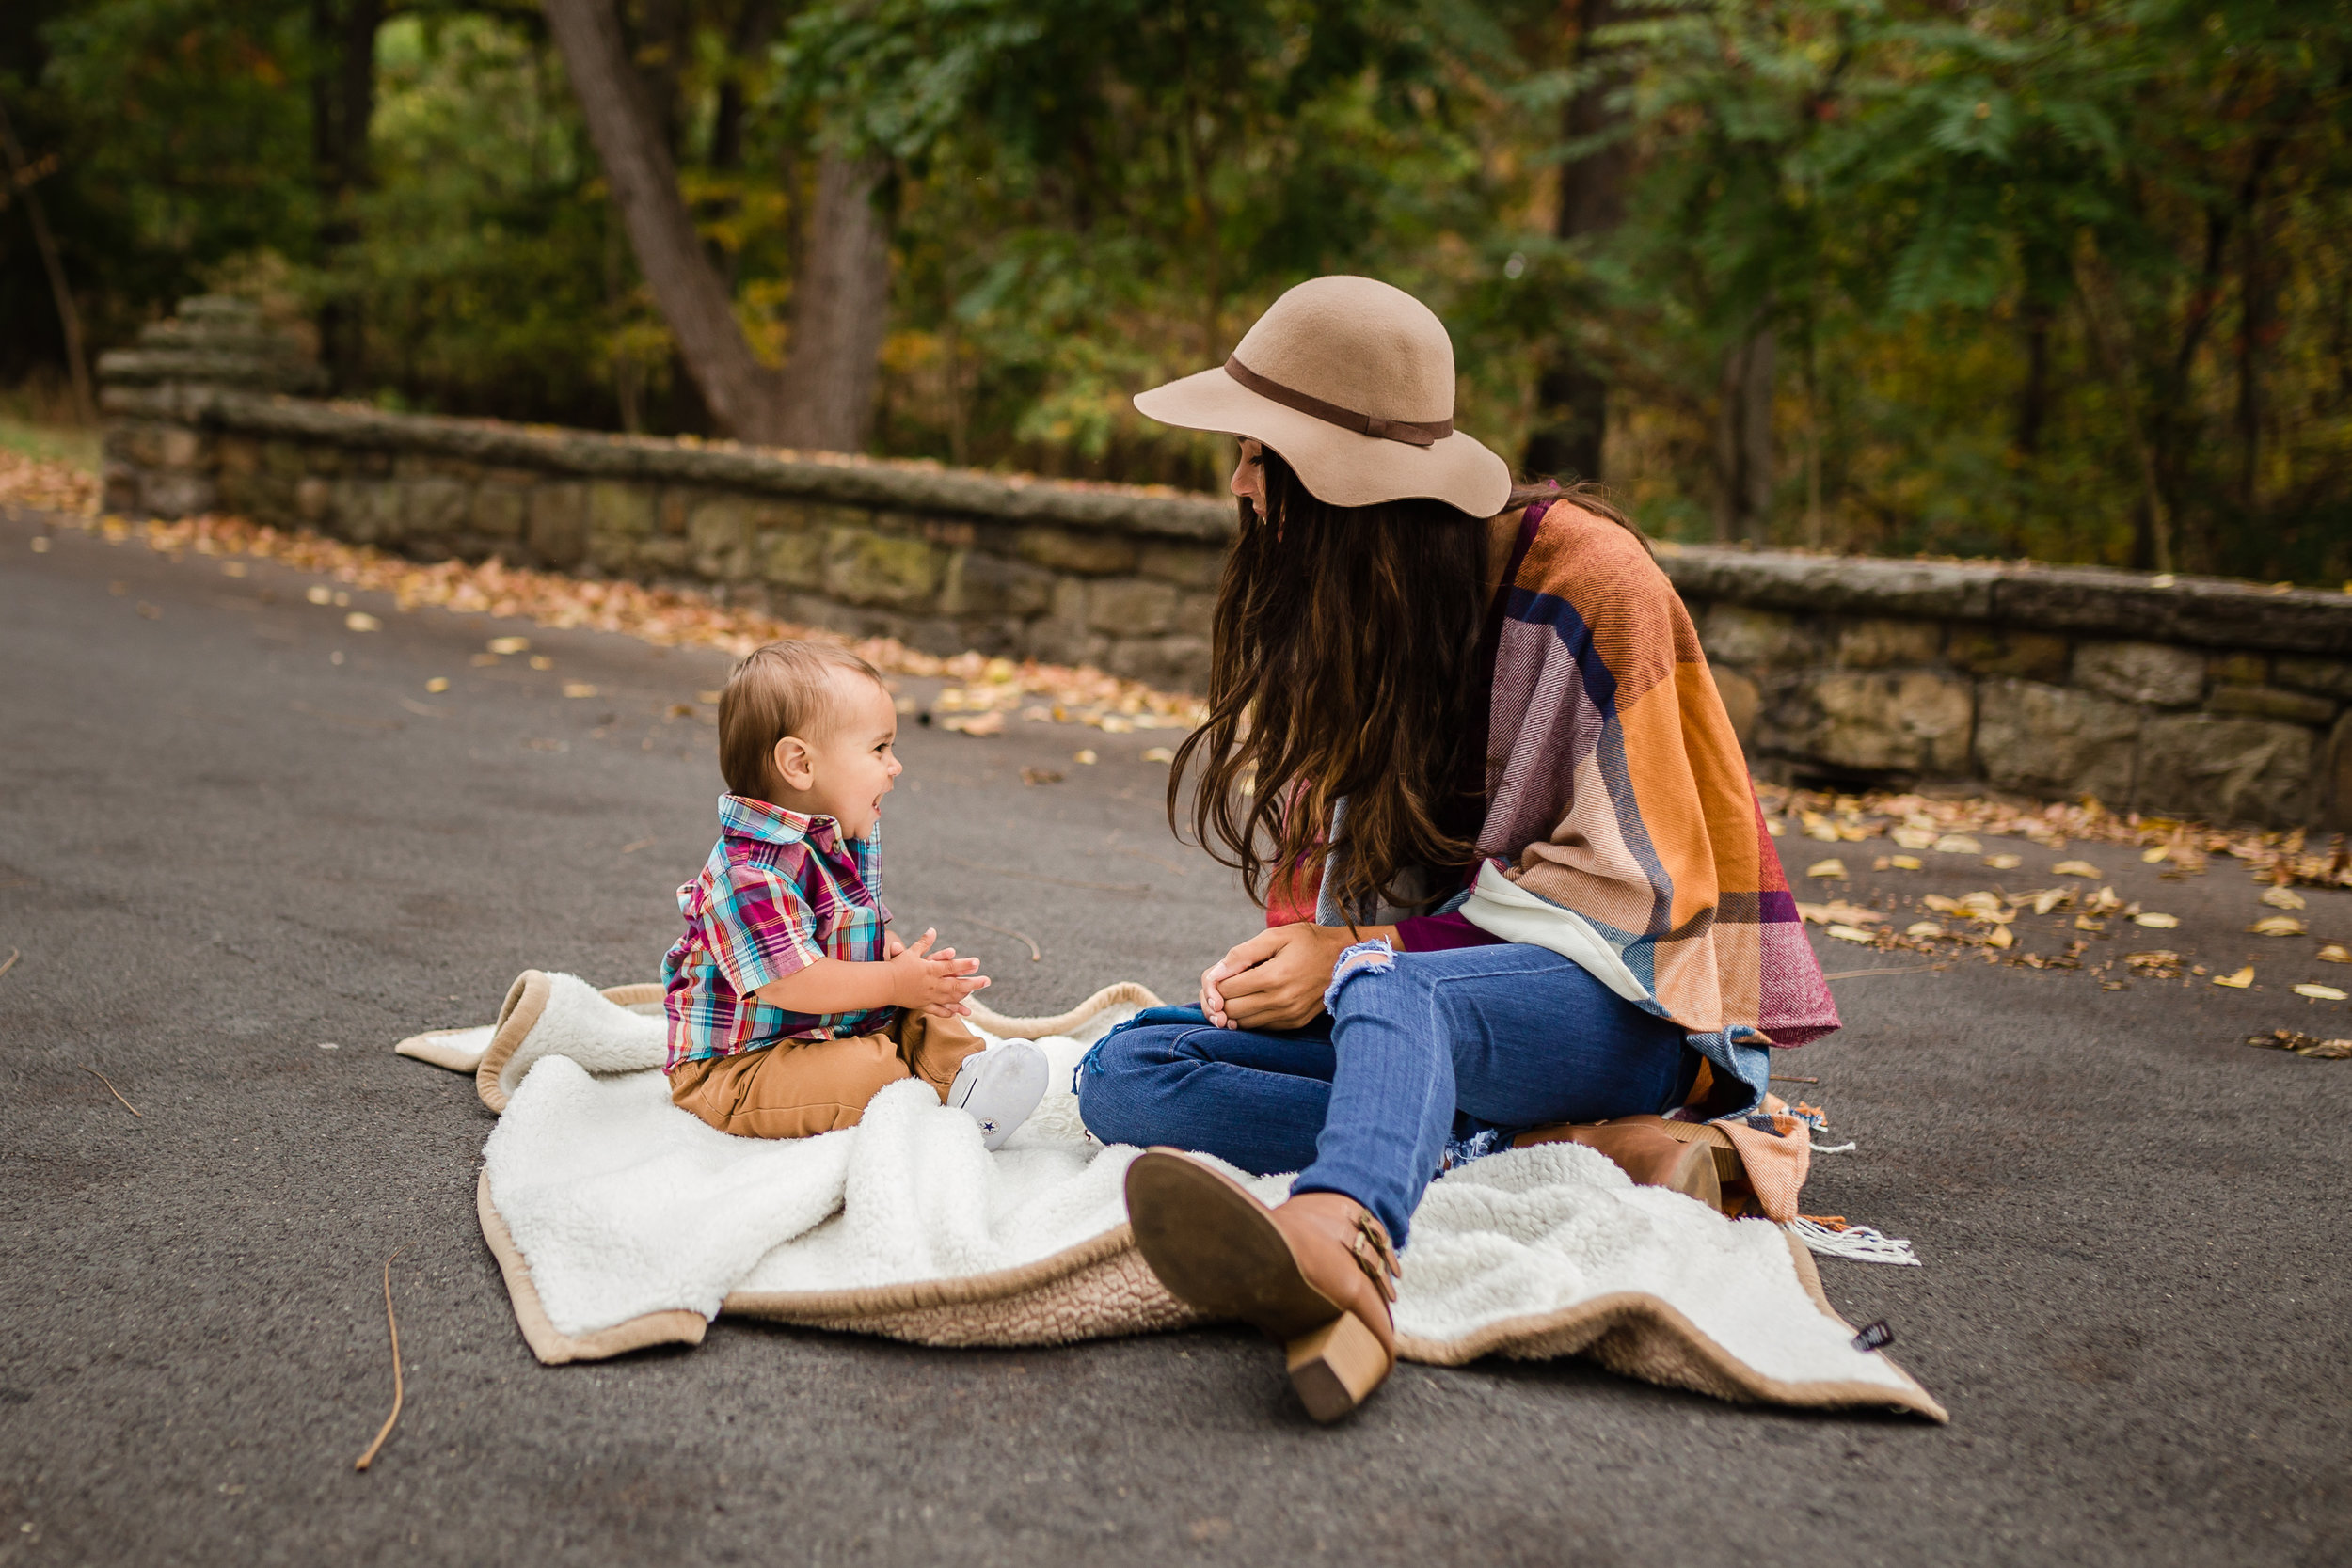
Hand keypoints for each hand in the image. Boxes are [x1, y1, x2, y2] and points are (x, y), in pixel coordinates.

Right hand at [886, 928, 988, 1016]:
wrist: (883, 985)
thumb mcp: (911, 952)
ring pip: (950, 998)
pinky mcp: (922, 1005)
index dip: (965, 964)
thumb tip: (932, 930)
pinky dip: (948, 1011)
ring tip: (975, 994)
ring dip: (965, 997)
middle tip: (987, 981)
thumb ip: (924, 942)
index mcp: (930, 970)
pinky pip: (938, 1010)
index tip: (977, 962)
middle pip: (957, 985)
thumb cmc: (896, 966)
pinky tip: (957, 1012)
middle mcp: (932, 984)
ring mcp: (929, 996)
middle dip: (973, 983)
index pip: (951, 967)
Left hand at [1203, 925, 1354, 1031]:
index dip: (1214, 982)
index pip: (1225, 990)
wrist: (1346, 958)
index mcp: (1273, 977)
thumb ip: (1242, 954)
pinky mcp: (1295, 1023)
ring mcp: (1289, 1016)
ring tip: (1240, 989)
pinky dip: (1251, 1015)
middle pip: (1230, 1010)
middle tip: (1224, 983)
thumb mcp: (1275, 936)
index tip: (1220, 972)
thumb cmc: (1308, 942)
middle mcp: (1281, 1002)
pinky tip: (1256, 998)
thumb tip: (1214, 974)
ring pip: (1242, 1023)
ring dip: (1234, 1009)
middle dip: (1219, 998)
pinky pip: (1260, 1027)